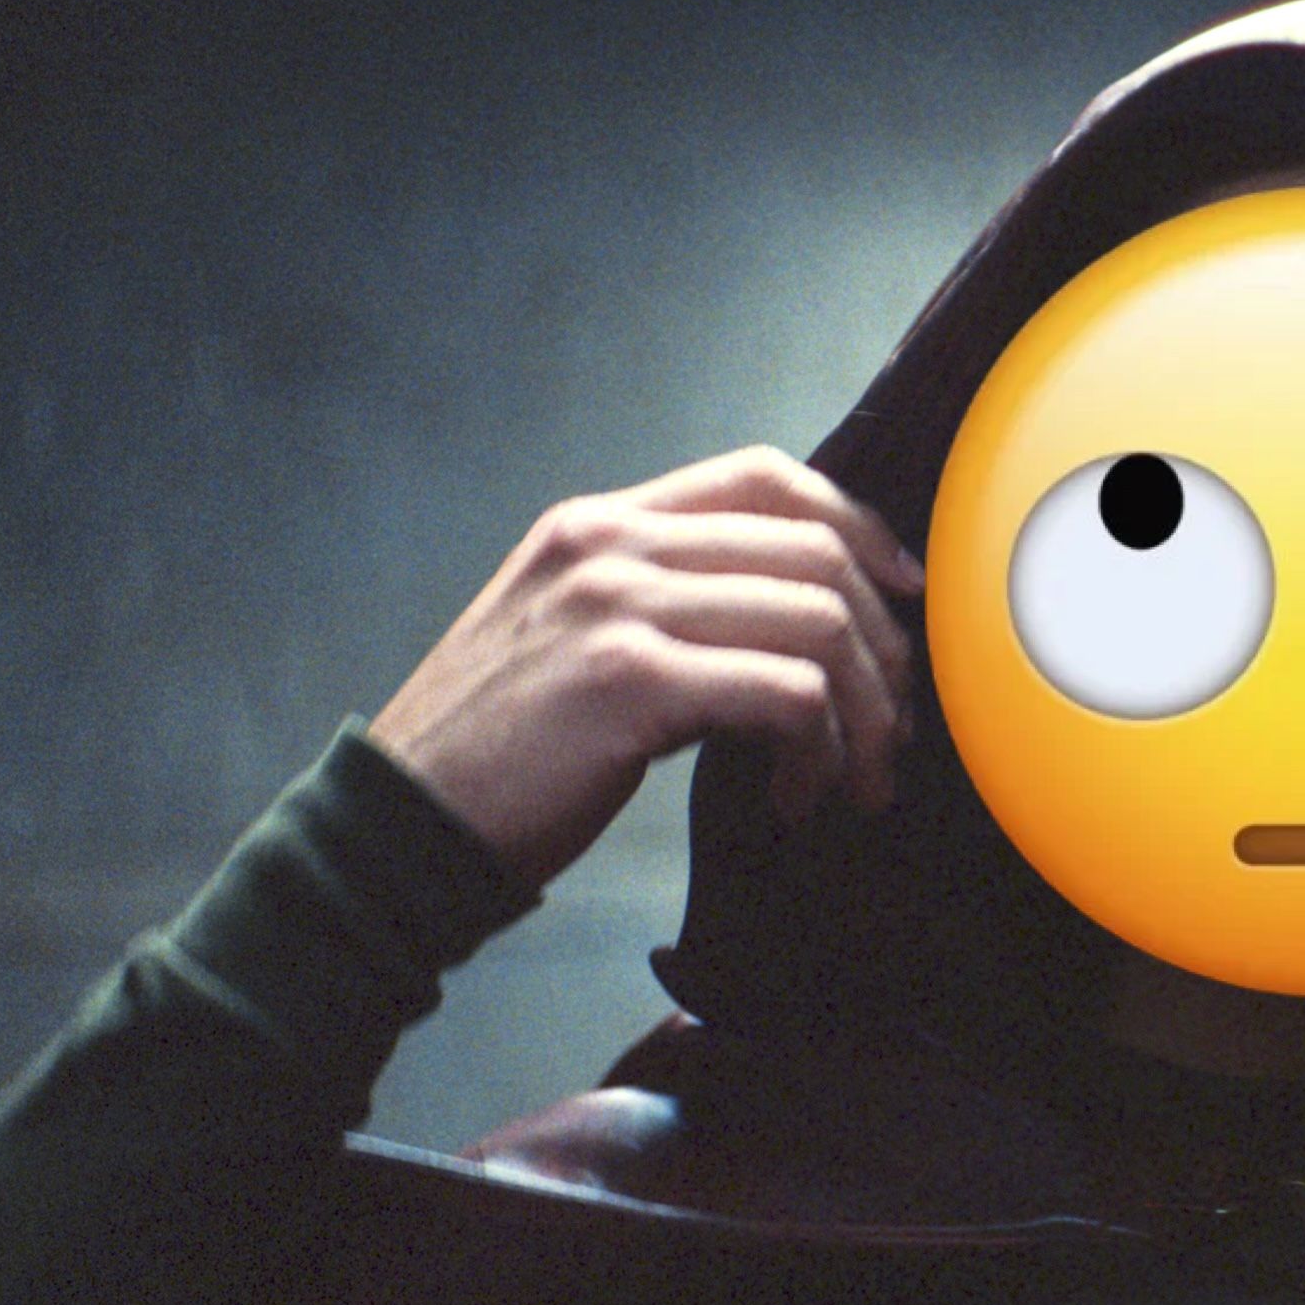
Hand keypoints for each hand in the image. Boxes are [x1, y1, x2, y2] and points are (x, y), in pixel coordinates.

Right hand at [369, 445, 923, 888]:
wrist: (401, 828)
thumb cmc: (500, 754)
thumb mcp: (570, 637)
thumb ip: (662, 603)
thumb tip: (799, 622)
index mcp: (600, 524)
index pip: (765, 476)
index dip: (859, 526)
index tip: (904, 597)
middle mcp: (610, 544)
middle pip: (816, 551)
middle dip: (883, 648)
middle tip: (892, 730)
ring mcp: (617, 605)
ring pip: (820, 622)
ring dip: (866, 715)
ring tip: (856, 779)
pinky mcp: (629, 681)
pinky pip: (790, 694)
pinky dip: (820, 754)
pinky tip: (794, 800)